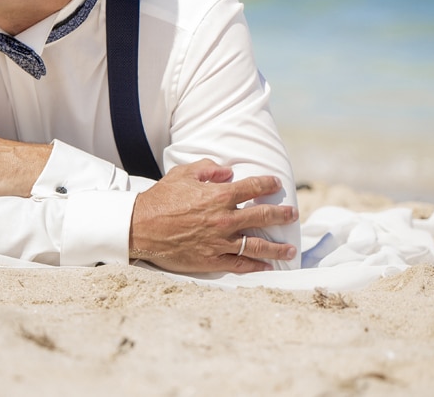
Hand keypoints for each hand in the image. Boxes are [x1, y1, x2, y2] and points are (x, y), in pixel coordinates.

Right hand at [129, 159, 297, 273]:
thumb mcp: (182, 174)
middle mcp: (224, 219)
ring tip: (291, 250)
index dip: (267, 184)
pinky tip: (267, 266)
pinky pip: (241, 264)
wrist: (140, 226)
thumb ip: (208, 168)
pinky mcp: (212, 260)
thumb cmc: (160, 199)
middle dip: (282, 214)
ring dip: (278, 247)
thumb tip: (228, 171)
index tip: (276, 184)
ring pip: (258, 245)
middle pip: (263, 216)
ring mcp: (220, 242)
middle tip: (292, 214)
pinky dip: (256, 266)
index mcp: (218, 196)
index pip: (253, 187)